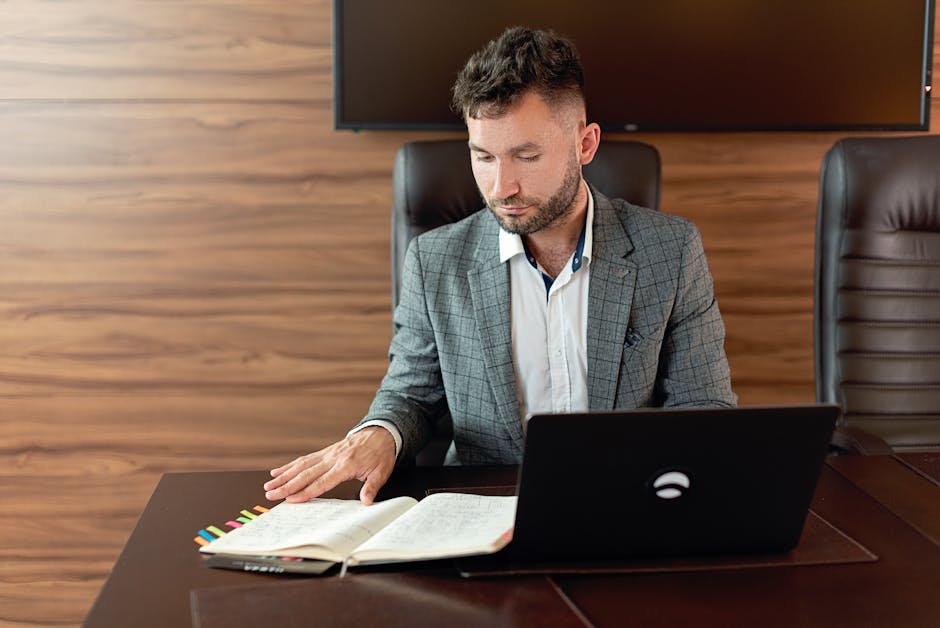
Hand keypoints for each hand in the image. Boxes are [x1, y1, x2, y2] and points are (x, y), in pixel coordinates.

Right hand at [263, 427, 395, 504]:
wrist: (380, 433)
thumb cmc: (381, 454)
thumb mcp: (381, 472)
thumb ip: (372, 487)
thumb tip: (366, 502)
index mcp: (346, 466)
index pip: (322, 482)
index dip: (305, 492)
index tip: (291, 499)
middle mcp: (333, 459)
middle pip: (306, 474)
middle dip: (287, 486)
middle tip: (270, 495)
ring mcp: (327, 454)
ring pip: (301, 466)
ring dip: (283, 476)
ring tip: (268, 485)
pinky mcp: (325, 452)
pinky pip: (305, 459)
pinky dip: (290, 465)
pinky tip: (278, 471)